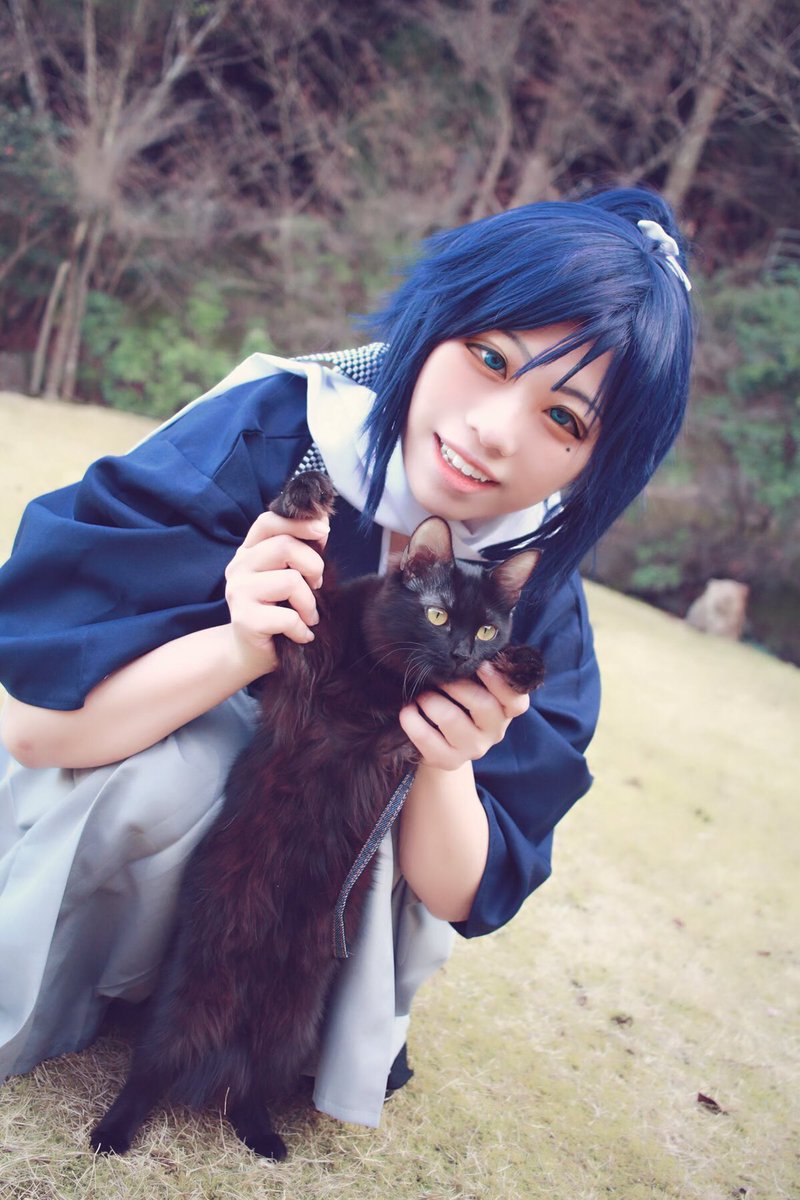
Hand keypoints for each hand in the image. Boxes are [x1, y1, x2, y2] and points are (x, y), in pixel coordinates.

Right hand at [223, 510, 328, 677]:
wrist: (251, 653)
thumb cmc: (277, 611)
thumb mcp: (290, 575)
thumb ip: (301, 550)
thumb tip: (322, 525)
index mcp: (249, 551)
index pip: (269, 521)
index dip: (299, 523)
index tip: (324, 531)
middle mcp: (239, 566)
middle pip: (285, 546)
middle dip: (314, 566)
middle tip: (317, 586)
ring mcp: (238, 592)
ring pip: (290, 580)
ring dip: (309, 603)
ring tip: (308, 616)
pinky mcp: (244, 619)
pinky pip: (288, 616)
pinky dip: (302, 628)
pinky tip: (301, 635)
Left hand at [398, 661, 530, 770]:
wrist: (443, 742)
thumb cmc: (462, 703)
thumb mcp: (477, 688)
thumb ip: (479, 671)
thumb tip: (465, 646)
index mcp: (506, 711)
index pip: (517, 701)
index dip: (500, 682)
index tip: (482, 664)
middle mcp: (495, 732)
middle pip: (483, 705)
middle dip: (455, 684)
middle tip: (438, 677)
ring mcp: (473, 749)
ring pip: (451, 718)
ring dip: (430, 700)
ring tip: (421, 694)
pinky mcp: (449, 761)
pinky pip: (426, 738)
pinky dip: (412, 720)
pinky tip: (408, 710)